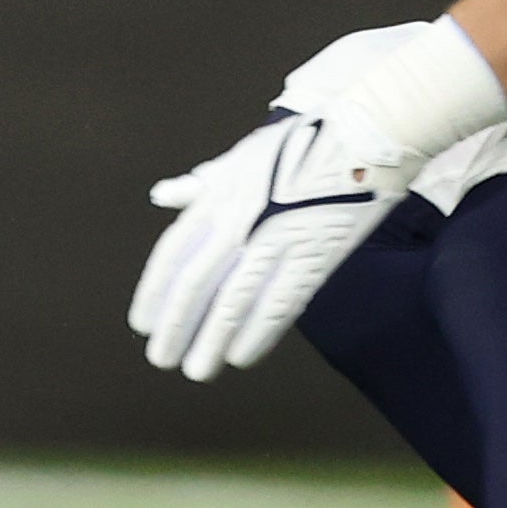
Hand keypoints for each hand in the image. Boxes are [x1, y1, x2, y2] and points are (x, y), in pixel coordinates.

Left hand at [129, 100, 423, 380]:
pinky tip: (241, 356)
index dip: (154, 292)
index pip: (174, 251)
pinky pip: (279, 305)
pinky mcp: (314, 257)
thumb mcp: (244, 156)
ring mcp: (277, 239)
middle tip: (162, 358)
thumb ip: (204, 183)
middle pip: (196, 283)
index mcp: (220, 192)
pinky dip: (257, 334)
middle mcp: (241, 218)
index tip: (142, 323)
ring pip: (233, 302)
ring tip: (198, 370)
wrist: (364, 138)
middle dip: (175, 326)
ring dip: (211, 342)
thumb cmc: (301, 145)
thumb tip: (162, 194)